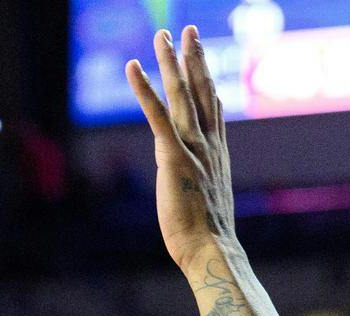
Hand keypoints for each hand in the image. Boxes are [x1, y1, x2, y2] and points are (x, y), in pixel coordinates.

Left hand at [127, 24, 234, 273]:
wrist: (212, 252)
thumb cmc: (209, 240)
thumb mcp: (206, 205)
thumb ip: (200, 184)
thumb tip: (195, 183)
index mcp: (216, 156)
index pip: (213, 109)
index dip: (207, 80)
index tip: (202, 58)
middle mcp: (208, 146)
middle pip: (202, 93)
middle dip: (195, 58)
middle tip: (189, 29)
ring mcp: (192, 150)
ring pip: (182, 96)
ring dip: (171, 63)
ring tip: (163, 35)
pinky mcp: (173, 158)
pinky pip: (157, 117)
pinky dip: (144, 90)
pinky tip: (132, 66)